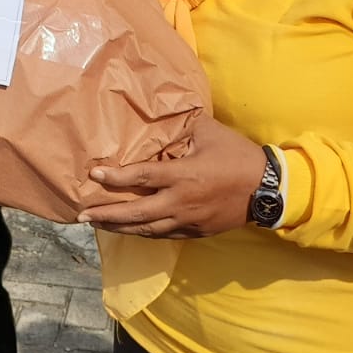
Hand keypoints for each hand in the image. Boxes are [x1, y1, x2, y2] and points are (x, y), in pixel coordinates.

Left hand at [79, 115, 266, 238]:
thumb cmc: (238, 155)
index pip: (141, 177)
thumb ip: (182, 127)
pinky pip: (164, 236)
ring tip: (99, 225)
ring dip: (121, 228)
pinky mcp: (196, 232)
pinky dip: (144, 233)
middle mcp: (181, 201)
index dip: (115, 178)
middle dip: (107, 215)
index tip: (94, 176)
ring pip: (147, 229)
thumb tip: (161, 116)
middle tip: (83, 214)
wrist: (269, 189)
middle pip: (136, 213)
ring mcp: (188, 220)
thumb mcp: (209, 132)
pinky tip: (130, 231)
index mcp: (183, 175)